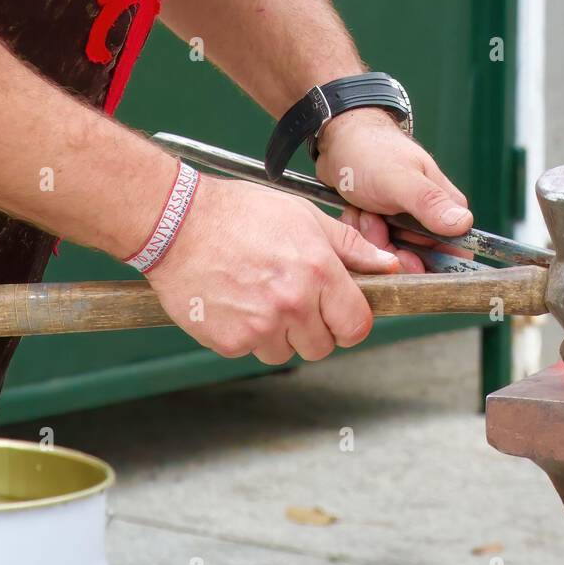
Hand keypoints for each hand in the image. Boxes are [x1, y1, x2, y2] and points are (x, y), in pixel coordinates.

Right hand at [146, 174, 398, 364]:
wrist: (176, 223)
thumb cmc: (237, 212)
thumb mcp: (302, 215)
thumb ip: (349, 245)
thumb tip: (386, 264)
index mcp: (317, 270)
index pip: (356, 324)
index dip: (349, 320)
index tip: (339, 312)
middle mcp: (293, 303)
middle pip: (323, 345)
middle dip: (314, 327)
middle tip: (292, 297)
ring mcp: (260, 326)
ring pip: (286, 352)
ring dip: (279, 333)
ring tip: (259, 295)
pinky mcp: (230, 342)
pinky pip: (251, 350)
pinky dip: (247, 334)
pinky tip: (237, 301)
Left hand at [314, 110, 472, 273]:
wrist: (339, 139)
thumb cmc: (371, 151)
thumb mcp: (399, 178)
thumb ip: (429, 202)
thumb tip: (463, 224)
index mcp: (445, 207)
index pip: (452, 254)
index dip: (427, 263)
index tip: (402, 255)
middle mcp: (430, 218)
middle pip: (417, 260)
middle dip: (389, 248)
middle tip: (372, 219)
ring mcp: (405, 223)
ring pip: (390, 254)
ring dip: (370, 238)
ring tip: (362, 210)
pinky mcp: (383, 225)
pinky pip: (373, 246)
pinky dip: (360, 234)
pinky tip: (354, 212)